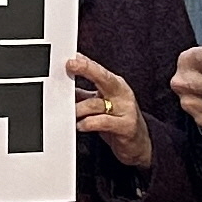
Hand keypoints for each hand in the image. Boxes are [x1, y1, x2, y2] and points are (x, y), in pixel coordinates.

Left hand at [68, 54, 151, 170]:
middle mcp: (122, 94)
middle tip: (70, 66)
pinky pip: (103, 122)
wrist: (138, 144)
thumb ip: (84, 96)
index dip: (84, 62)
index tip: (70, 57)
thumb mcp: (100, 105)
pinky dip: (88, 123)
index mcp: (115, 86)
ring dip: (79, 108)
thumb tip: (63, 87)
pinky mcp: (126, 126)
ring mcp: (126, 110)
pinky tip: (80, 125)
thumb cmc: (117, 121)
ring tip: (68, 113)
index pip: (99, 70)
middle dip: (87, 69)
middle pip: (104, 78)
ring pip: (96, 103)